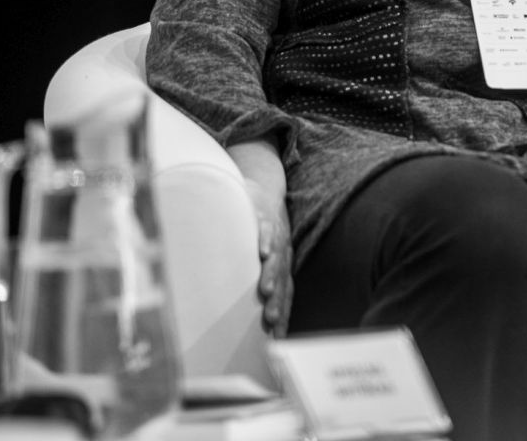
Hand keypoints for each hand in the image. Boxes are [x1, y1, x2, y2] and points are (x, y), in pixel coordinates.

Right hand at [242, 176, 293, 336]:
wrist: (266, 189)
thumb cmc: (261, 230)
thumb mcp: (262, 257)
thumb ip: (255, 282)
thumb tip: (241, 315)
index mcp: (283, 265)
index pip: (285, 293)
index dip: (282, 314)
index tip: (275, 337)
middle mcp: (282, 252)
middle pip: (281, 280)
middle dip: (276, 301)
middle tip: (269, 321)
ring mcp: (275, 234)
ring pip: (276, 256)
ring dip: (271, 273)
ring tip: (265, 291)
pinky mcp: (264, 215)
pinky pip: (266, 227)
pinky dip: (266, 238)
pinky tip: (263, 251)